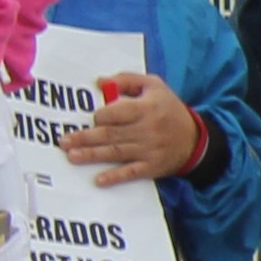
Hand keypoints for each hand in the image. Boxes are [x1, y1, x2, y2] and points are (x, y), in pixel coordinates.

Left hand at [64, 71, 206, 184]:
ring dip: (92, 155)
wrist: (196, 139)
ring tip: (72, 156)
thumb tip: (99, 82)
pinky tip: (99, 180)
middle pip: (111, 134)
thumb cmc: (169, 109)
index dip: (100, 115)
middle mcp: (148, 129)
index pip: (117, 112)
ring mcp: (150, 149)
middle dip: (86, 138)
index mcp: (147, 108)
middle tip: (64, 141)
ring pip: (116, 152)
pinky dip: (115, 177)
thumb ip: (127, 80)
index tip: (92, 119)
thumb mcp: (154, 86)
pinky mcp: (152, 166)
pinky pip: (131, 172)